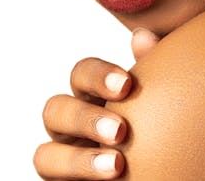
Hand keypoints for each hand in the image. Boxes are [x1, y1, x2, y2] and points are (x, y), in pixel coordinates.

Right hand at [34, 28, 158, 179]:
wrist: (158, 167)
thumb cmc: (159, 126)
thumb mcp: (157, 97)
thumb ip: (152, 67)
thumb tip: (142, 37)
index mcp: (92, 95)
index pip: (82, 73)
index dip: (99, 76)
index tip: (128, 85)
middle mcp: (71, 124)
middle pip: (55, 109)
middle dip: (85, 119)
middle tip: (121, 131)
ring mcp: (63, 157)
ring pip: (45, 155)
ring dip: (77, 160)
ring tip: (117, 165)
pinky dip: (74, 179)